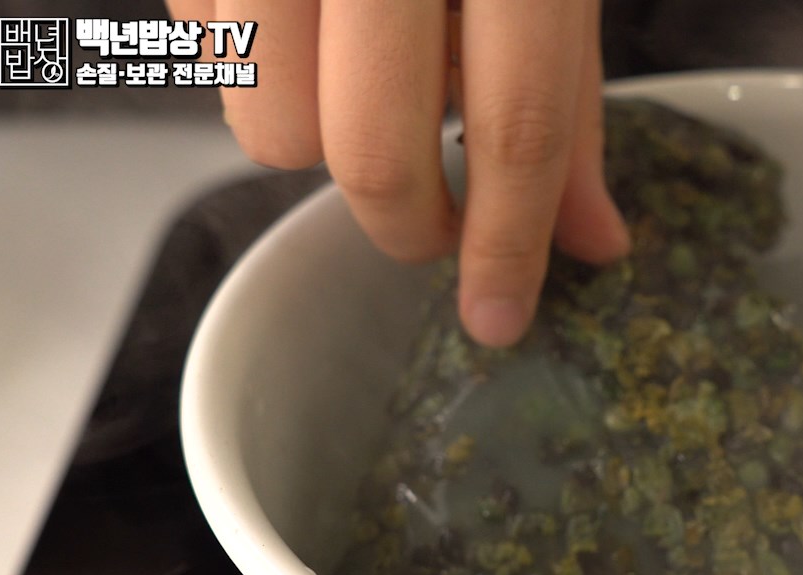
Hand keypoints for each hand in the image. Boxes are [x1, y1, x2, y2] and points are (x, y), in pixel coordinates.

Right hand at [166, 0, 629, 347]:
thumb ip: (569, 101)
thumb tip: (592, 240)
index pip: (515, 122)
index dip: (507, 239)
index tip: (500, 316)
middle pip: (369, 150)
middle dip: (405, 223)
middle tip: (436, 224)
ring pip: (265, 128)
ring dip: (320, 142)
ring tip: (365, 78)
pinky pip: (210, 57)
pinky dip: (265, 67)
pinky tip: (314, 18)